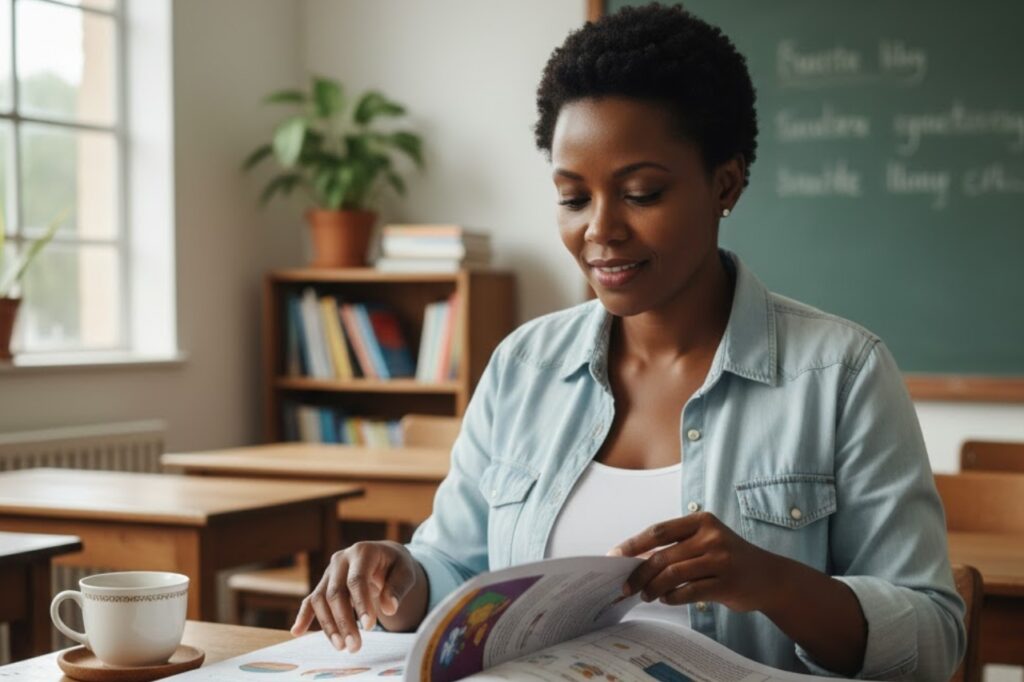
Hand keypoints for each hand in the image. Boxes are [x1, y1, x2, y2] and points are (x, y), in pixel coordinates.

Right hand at [291, 541, 418, 652]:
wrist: (384, 556)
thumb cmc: (395, 565)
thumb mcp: (406, 571)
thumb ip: (398, 587)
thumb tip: (389, 608)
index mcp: (362, 552)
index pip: (357, 580)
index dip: (361, 604)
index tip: (369, 627)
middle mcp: (341, 559)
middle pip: (335, 593)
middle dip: (344, 622)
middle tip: (355, 646)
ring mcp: (329, 572)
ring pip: (320, 599)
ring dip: (329, 626)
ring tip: (342, 647)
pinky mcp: (324, 584)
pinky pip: (310, 600)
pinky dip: (303, 616)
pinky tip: (297, 631)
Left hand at [609, 511, 781, 612]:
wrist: (770, 577)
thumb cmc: (729, 559)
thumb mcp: (706, 542)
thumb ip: (676, 546)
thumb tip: (634, 559)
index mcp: (701, 521)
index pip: (658, 531)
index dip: (633, 544)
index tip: (614, 557)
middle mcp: (711, 536)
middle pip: (663, 555)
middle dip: (639, 573)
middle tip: (626, 586)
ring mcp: (721, 559)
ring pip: (673, 574)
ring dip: (653, 587)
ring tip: (646, 595)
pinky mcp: (727, 583)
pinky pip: (689, 591)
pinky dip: (672, 597)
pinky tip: (666, 599)